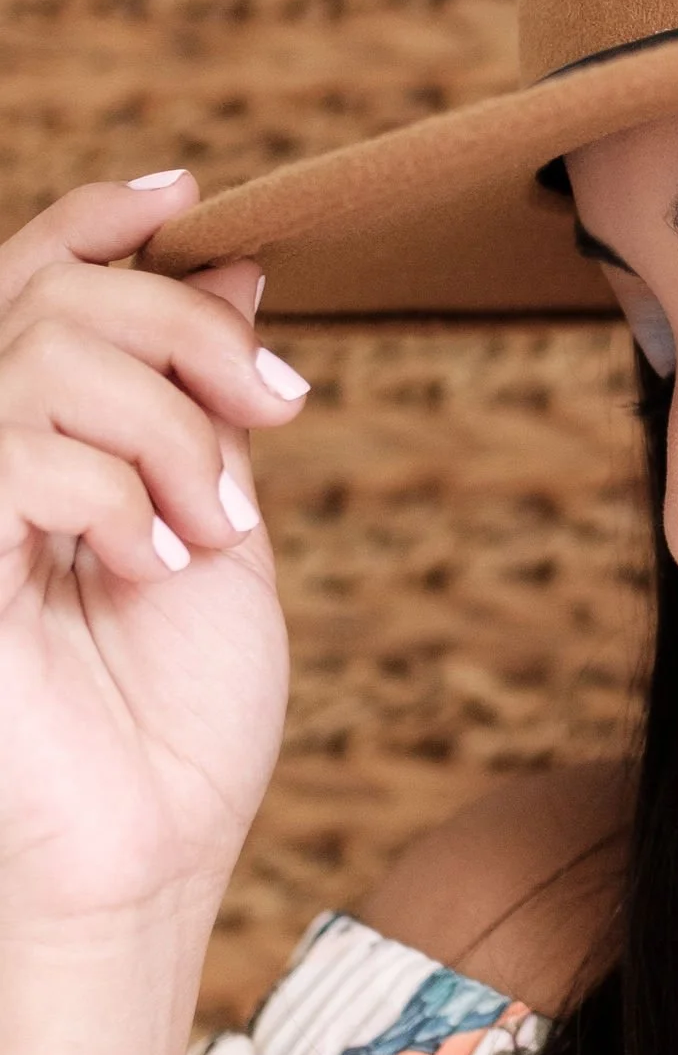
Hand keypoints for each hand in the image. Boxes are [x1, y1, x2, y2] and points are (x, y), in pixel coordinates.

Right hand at [0, 173, 302, 961]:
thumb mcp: (219, 526)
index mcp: (32, 442)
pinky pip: (15, 450)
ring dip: (164, 427)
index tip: (197, 200)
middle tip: (274, 414)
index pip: (36, 280)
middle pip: (57, 296)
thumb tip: (234, 271)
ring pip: (43, 354)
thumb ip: (207, 406)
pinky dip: (112, 491)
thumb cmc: (176, 719)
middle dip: (187, 334)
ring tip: (206, 527)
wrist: (147, 854)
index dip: (104, 220)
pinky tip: (147, 562)